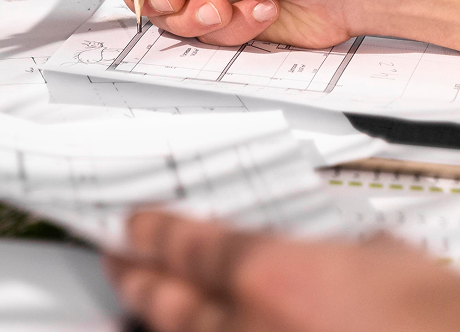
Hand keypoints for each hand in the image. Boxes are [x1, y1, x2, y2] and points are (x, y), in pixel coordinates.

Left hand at [107, 211, 459, 331]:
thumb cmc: (439, 318)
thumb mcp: (384, 261)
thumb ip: (331, 253)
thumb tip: (317, 252)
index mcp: (270, 274)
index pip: (184, 243)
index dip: (153, 233)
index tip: (137, 228)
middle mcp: (245, 326)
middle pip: (164, 297)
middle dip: (137, 277)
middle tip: (121, 263)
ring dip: (152, 320)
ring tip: (134, 306)